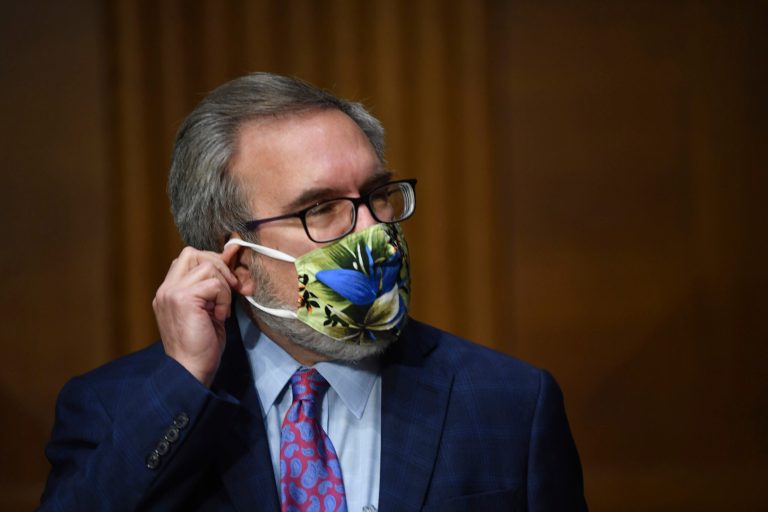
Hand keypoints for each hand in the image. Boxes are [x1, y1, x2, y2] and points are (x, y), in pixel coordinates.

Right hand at [153, 244, 240, 386]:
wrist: (191, 371)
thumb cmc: (201, 346)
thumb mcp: (208, 309)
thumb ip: (214, 284)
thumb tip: (231, 255)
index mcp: (168, 291)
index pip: (188, 258)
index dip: (212, 262)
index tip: (226, 282)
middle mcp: (166, 289)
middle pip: (193, 253)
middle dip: (218, 266)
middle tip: (229, 290)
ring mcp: (171, 292)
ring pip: (207, 266)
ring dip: (223, 287)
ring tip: (221, 309)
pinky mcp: (183, 299)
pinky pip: (215, 284)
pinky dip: (223, 299)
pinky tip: (219, 316)